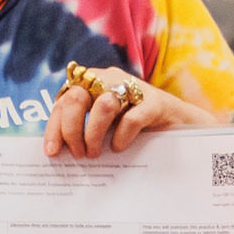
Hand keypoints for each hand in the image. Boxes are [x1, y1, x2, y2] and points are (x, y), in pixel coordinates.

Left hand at [47, 63, 224, 156]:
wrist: (180, 124)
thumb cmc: (136, 126)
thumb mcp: (105, 124)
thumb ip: (83, 129)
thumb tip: (59, 152)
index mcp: (93, 83)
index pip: (64, 100)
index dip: (55, 127)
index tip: (52, 152)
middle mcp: (110, 80)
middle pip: (78, 98)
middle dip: (72, 130)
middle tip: (79, 154)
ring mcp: (134, 89)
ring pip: (103, 105)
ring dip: (93, 133)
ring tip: (95, 153)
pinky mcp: (155, 103)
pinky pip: (132, 118)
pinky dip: (121, 136)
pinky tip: (119, 147)